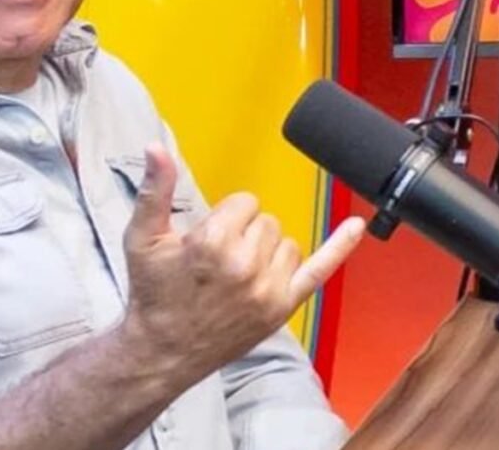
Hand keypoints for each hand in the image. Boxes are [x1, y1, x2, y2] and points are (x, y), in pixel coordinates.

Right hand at [118, 143, 363, 389]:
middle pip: (266, 221)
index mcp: (212, 242)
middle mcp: (245, 265)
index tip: (206, 237)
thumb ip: (154, 190)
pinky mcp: (282, 308)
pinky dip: (340, 247)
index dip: (224, 217)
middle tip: (216, 260)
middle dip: (243, 233)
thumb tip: (155, 148)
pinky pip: (319, 271)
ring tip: (237, 271)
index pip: (243, 202)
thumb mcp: (142, 238)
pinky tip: (356, 228)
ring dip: (267, 250)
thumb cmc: (152, 293)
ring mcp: (268, 289)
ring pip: (287, 243)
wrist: (162, 349)